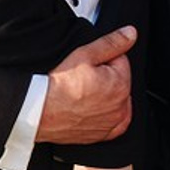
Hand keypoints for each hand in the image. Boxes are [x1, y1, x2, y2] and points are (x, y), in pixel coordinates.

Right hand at [38, 25, 134, 145]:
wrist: (39, 112)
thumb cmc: (58, 87)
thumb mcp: (85, 55)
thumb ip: (111, 43)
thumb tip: (130, 34)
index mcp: (120, 85)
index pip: (120, 62)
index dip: (103, 60)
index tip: (88, 66)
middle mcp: (121, 107)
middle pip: (118, 82)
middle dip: (105, 78)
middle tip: (81, 80)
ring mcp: (112, 123)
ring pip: (115, 101)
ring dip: (105, 96)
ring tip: (82, 93)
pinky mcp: (103, 135)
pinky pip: (113, 124)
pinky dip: (106, 117)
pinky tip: (91, 108)